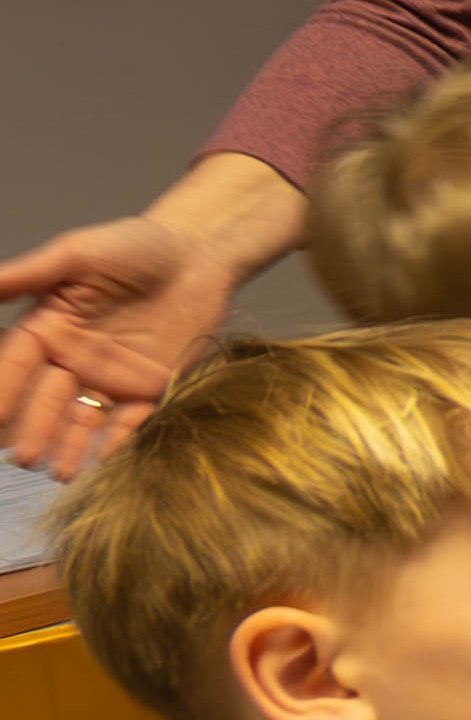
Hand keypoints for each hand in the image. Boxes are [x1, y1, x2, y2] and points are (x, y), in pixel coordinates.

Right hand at [0, 158, 287, 474]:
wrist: (202, 255)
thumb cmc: (137, 247)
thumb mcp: (81, 254)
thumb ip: (33, 273)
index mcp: (47, 330)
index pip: (15, 365)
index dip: (4, 389)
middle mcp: (71, 361)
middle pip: (45, 401)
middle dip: (33, 429)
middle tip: (24, 457)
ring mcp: (109, 378)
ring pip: (82, 419)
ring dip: (69, 446)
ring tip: (60, 472)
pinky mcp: (149, 388)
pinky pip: (131, 420)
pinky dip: (118, 440)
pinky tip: (107, 460)